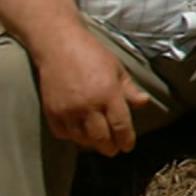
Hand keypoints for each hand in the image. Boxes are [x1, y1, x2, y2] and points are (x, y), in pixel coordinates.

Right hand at [34, 30, 149, 156]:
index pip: (120, 125)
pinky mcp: (52, 112)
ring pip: (82, 140)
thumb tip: (144, 103)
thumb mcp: (117, 69)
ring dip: (93, 144)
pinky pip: (64, 134)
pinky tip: (80, 134)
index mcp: (108, 93)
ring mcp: (68, 110)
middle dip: (110, 147)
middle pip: (101, 138)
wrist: (59, 46)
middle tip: (115, 149)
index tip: (128, 146)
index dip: (126, 139)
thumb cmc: (92, 54)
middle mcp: (88, 105)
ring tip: (99, 142)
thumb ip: (129, 90)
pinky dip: (73, 137)